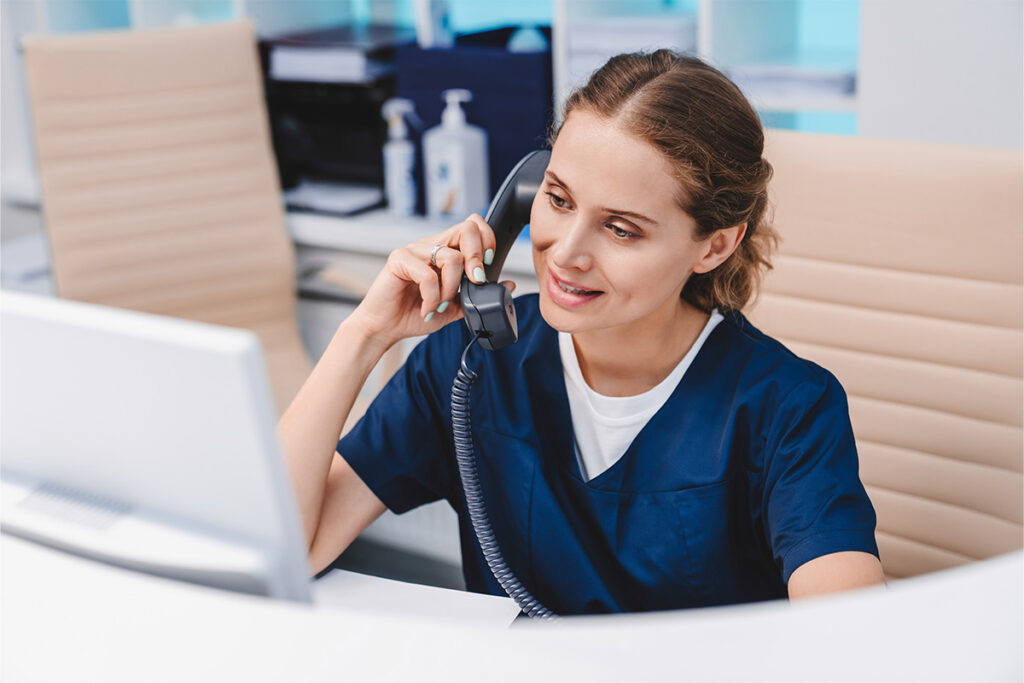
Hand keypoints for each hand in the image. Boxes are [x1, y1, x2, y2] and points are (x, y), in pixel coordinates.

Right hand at [347, 214, 516, 346]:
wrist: (385, 328)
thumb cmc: (414, 314)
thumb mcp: (455, 307)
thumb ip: (479, 295)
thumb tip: (509, 285)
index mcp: (445, 251)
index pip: (473, 226)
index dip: (487, 241)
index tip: (487, 267)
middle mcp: (431, 245)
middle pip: (467, 228)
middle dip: (477, 257)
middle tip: (474, 282)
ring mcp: (414, 250)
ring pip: (451, 257)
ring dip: (451, 289)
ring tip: (440, 305)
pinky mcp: (398, 260)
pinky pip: (427, 275)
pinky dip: (432, 297)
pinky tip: (427, 309)